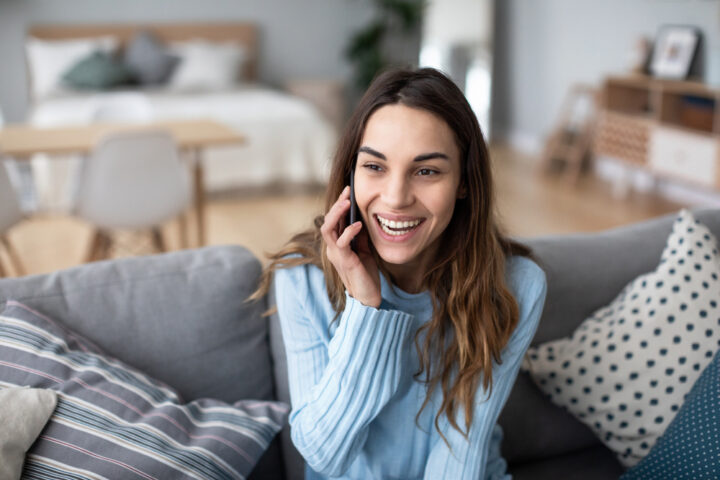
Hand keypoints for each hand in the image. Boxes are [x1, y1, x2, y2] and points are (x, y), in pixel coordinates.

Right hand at [320, 186, 380, 307]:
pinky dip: (348, 231)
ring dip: (337, 214)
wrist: (368, 296)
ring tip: (347, 202)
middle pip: (328, 221)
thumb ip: (360, 235)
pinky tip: (358, 224)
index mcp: (337, 245)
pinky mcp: (344, 261)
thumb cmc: (366, 274)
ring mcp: (336, 254)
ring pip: (328, 229)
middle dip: (337, 205)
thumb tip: (361, 218)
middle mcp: (333, 248)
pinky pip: (341, 242)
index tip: (348, 191)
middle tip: (347, 191)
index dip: (339, 205)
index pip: (334, 221)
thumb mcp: (364, 249)